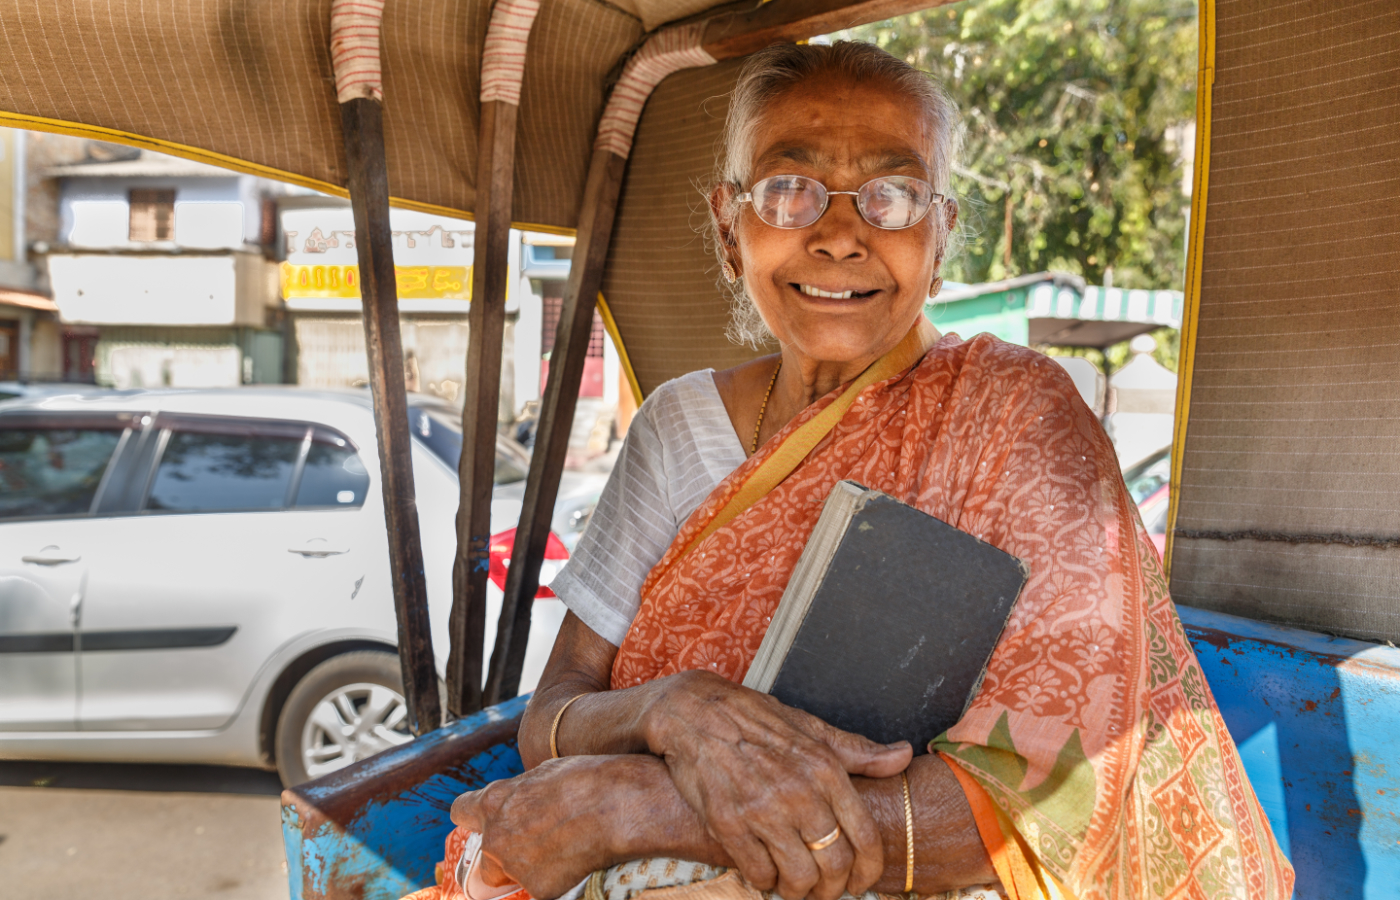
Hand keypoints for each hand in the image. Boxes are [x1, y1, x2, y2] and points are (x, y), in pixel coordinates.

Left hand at [451, 755, 637, 898]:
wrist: (618, 807)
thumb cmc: (587, 780)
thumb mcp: (544, 773)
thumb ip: (520, 793)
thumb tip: (520, 801)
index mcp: (494, 802)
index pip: (460, 811)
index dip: (474, 816)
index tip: (486, 821)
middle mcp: (496, 838)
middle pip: (484, 857)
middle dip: (503, 854)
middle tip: (535, 843)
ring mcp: (515, 867)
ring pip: (510, 876)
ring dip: (527, 868)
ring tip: (562, 850)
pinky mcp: (539, 889)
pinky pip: (540, 888)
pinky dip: (554, 880)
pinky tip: (576, 860)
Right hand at [642, 671, 912, 899]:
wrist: (693, 712)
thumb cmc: (756, 720)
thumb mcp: (812, 729)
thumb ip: (858, 752)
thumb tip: (903, 756)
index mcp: (825, 769)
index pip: (865, 837)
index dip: (868, 870)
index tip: (861, 882)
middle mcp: (798, 792)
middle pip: (834, 865)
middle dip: (833, 889)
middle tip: (824, 890)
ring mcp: (762, 810)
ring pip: (798, 877)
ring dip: (799, 891)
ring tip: (793, 885)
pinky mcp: (728, 824)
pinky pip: (758, 873)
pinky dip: (764, 881)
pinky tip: (763, 871)